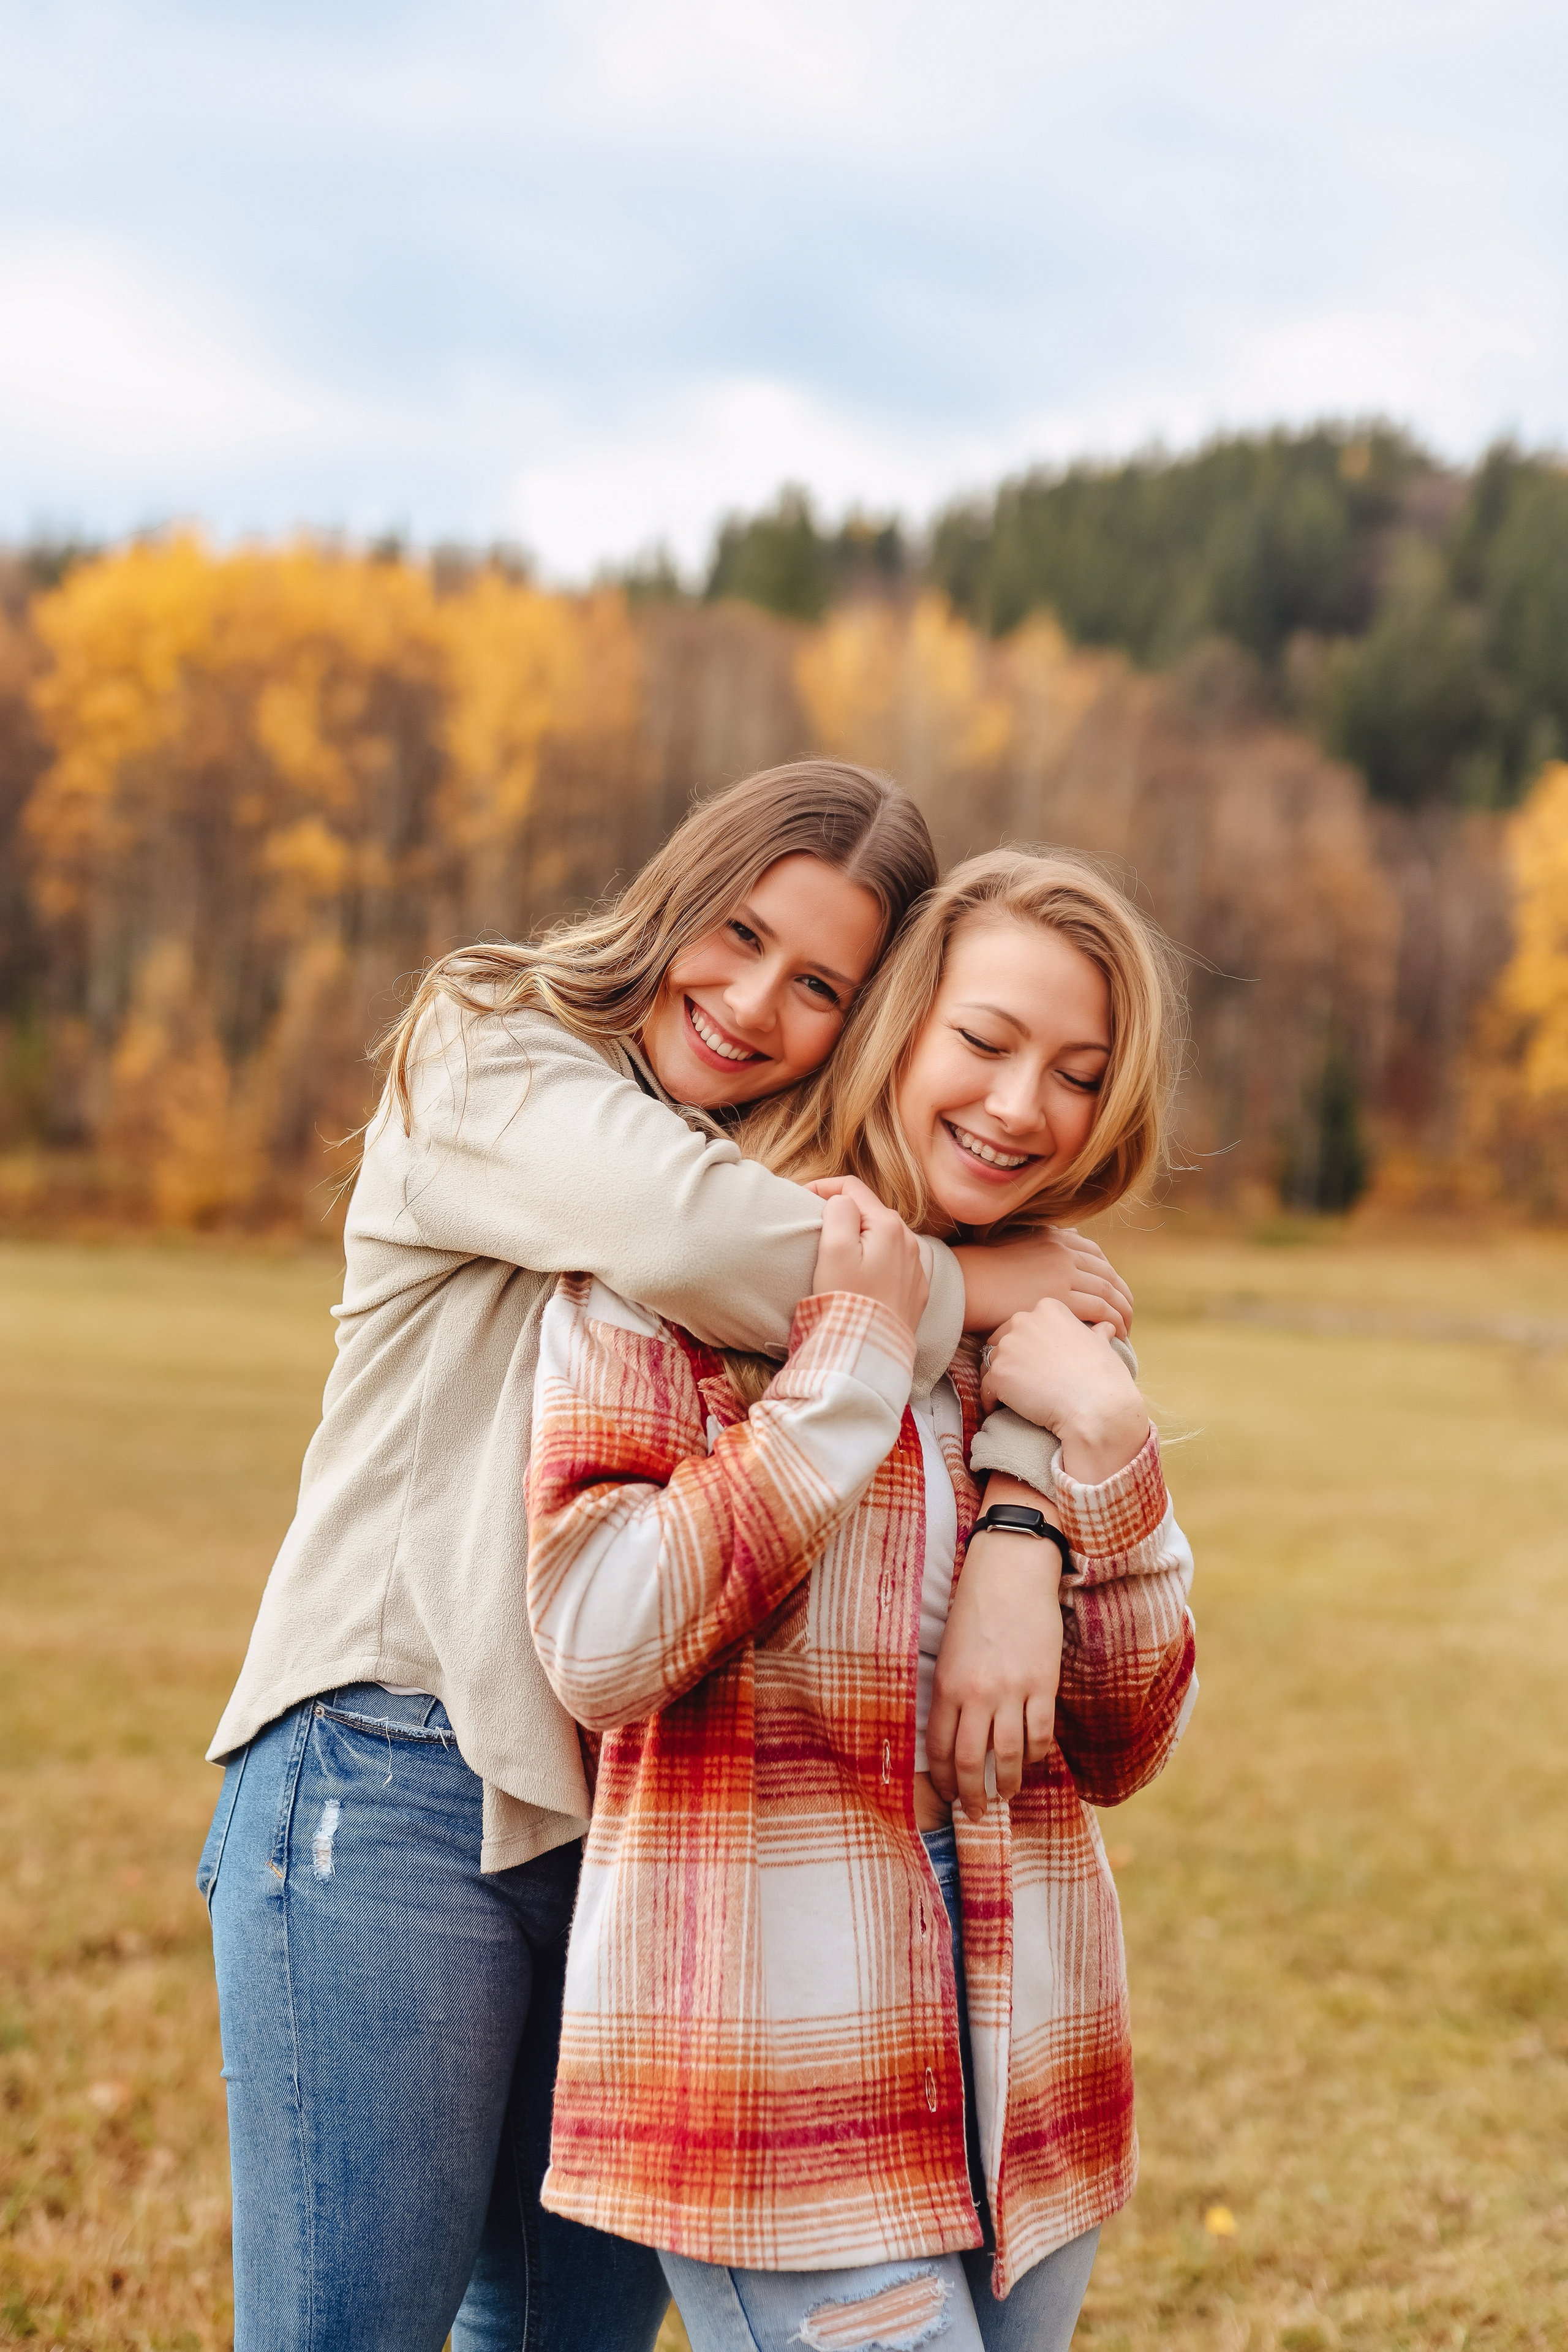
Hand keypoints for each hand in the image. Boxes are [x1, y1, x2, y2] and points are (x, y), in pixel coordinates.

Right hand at [808, 1175, 930, 1336]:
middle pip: (870, 1211)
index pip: (852, 1188)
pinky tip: (869, 1268)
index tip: (800, 1201)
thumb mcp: (834, 1250)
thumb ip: (838, 1212)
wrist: (870, 1353)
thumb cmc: (847, 1302)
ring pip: (885, 1235)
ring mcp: (918, 1265)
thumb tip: (841, 1201)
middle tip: (816, 1230)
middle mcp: (910, 1240)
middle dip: (843, 1213)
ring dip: (862, 1235)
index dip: (823, 1188)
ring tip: (840, 1253)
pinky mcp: (918, 1289)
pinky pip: (899, 1259)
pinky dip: (881, 1255)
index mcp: (888, 1225)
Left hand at [925, 1480, 1064, 1821]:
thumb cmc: (975, 1606)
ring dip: (1006, 1782)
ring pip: (1007, 1755)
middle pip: (970, 1761)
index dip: (944, 1778)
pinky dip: (1035, 1755)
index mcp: (947, 1684)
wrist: (1012, 1570)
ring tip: (1005, 1794)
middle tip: (976, 1813)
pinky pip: (1039, 1734)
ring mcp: (1012, 1690)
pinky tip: (1030, 1761)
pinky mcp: (1042, 1684)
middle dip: (972, 1795)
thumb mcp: (949, 1651)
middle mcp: (977, 1693)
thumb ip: (951, 1693)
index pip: (939, 1748)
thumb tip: (954, 1736)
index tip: (949, 1795)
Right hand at [955, 1227, 1133, 1339]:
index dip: (1109, 1275)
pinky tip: (1116, 1334)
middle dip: (1122, 1295)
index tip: (1113, 1292)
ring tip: (1126, 1329)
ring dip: (1123, 1312)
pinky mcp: (1062, 1298)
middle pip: (1108, 1275)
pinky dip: (1114, 1322)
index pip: (1096, 1255)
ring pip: (1109, 1293)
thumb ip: (1040, 1245)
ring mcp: (1064, 1274)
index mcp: (1054, 1239)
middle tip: (1126, 1314)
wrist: (964, 1284)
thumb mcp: (1014, 1246)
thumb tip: (1064, 1242)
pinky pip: (1101, 1310)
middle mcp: (1065, 1253)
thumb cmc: (980, 1271)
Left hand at [981, 1297, 1149, 1482]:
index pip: (1026, 1324)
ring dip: (1001, 1379)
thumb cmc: (1104, 1378)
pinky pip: (986, 1388)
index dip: (1029, 1344)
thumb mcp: (1102, 1346)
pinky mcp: (998, 1375)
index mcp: (1048, 1308)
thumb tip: (1104, 1327)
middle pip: (1004, 1340)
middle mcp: (1023, 1320)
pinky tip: (1000, 1410)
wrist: (1097, 1407)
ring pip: (992, 1363)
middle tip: (1024, 1381)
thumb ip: (1095, 1333)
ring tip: (1013, 1397)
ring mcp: (1007, 1347)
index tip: (1038, 1361)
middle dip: (1011, 1359)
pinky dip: (991, 1400)